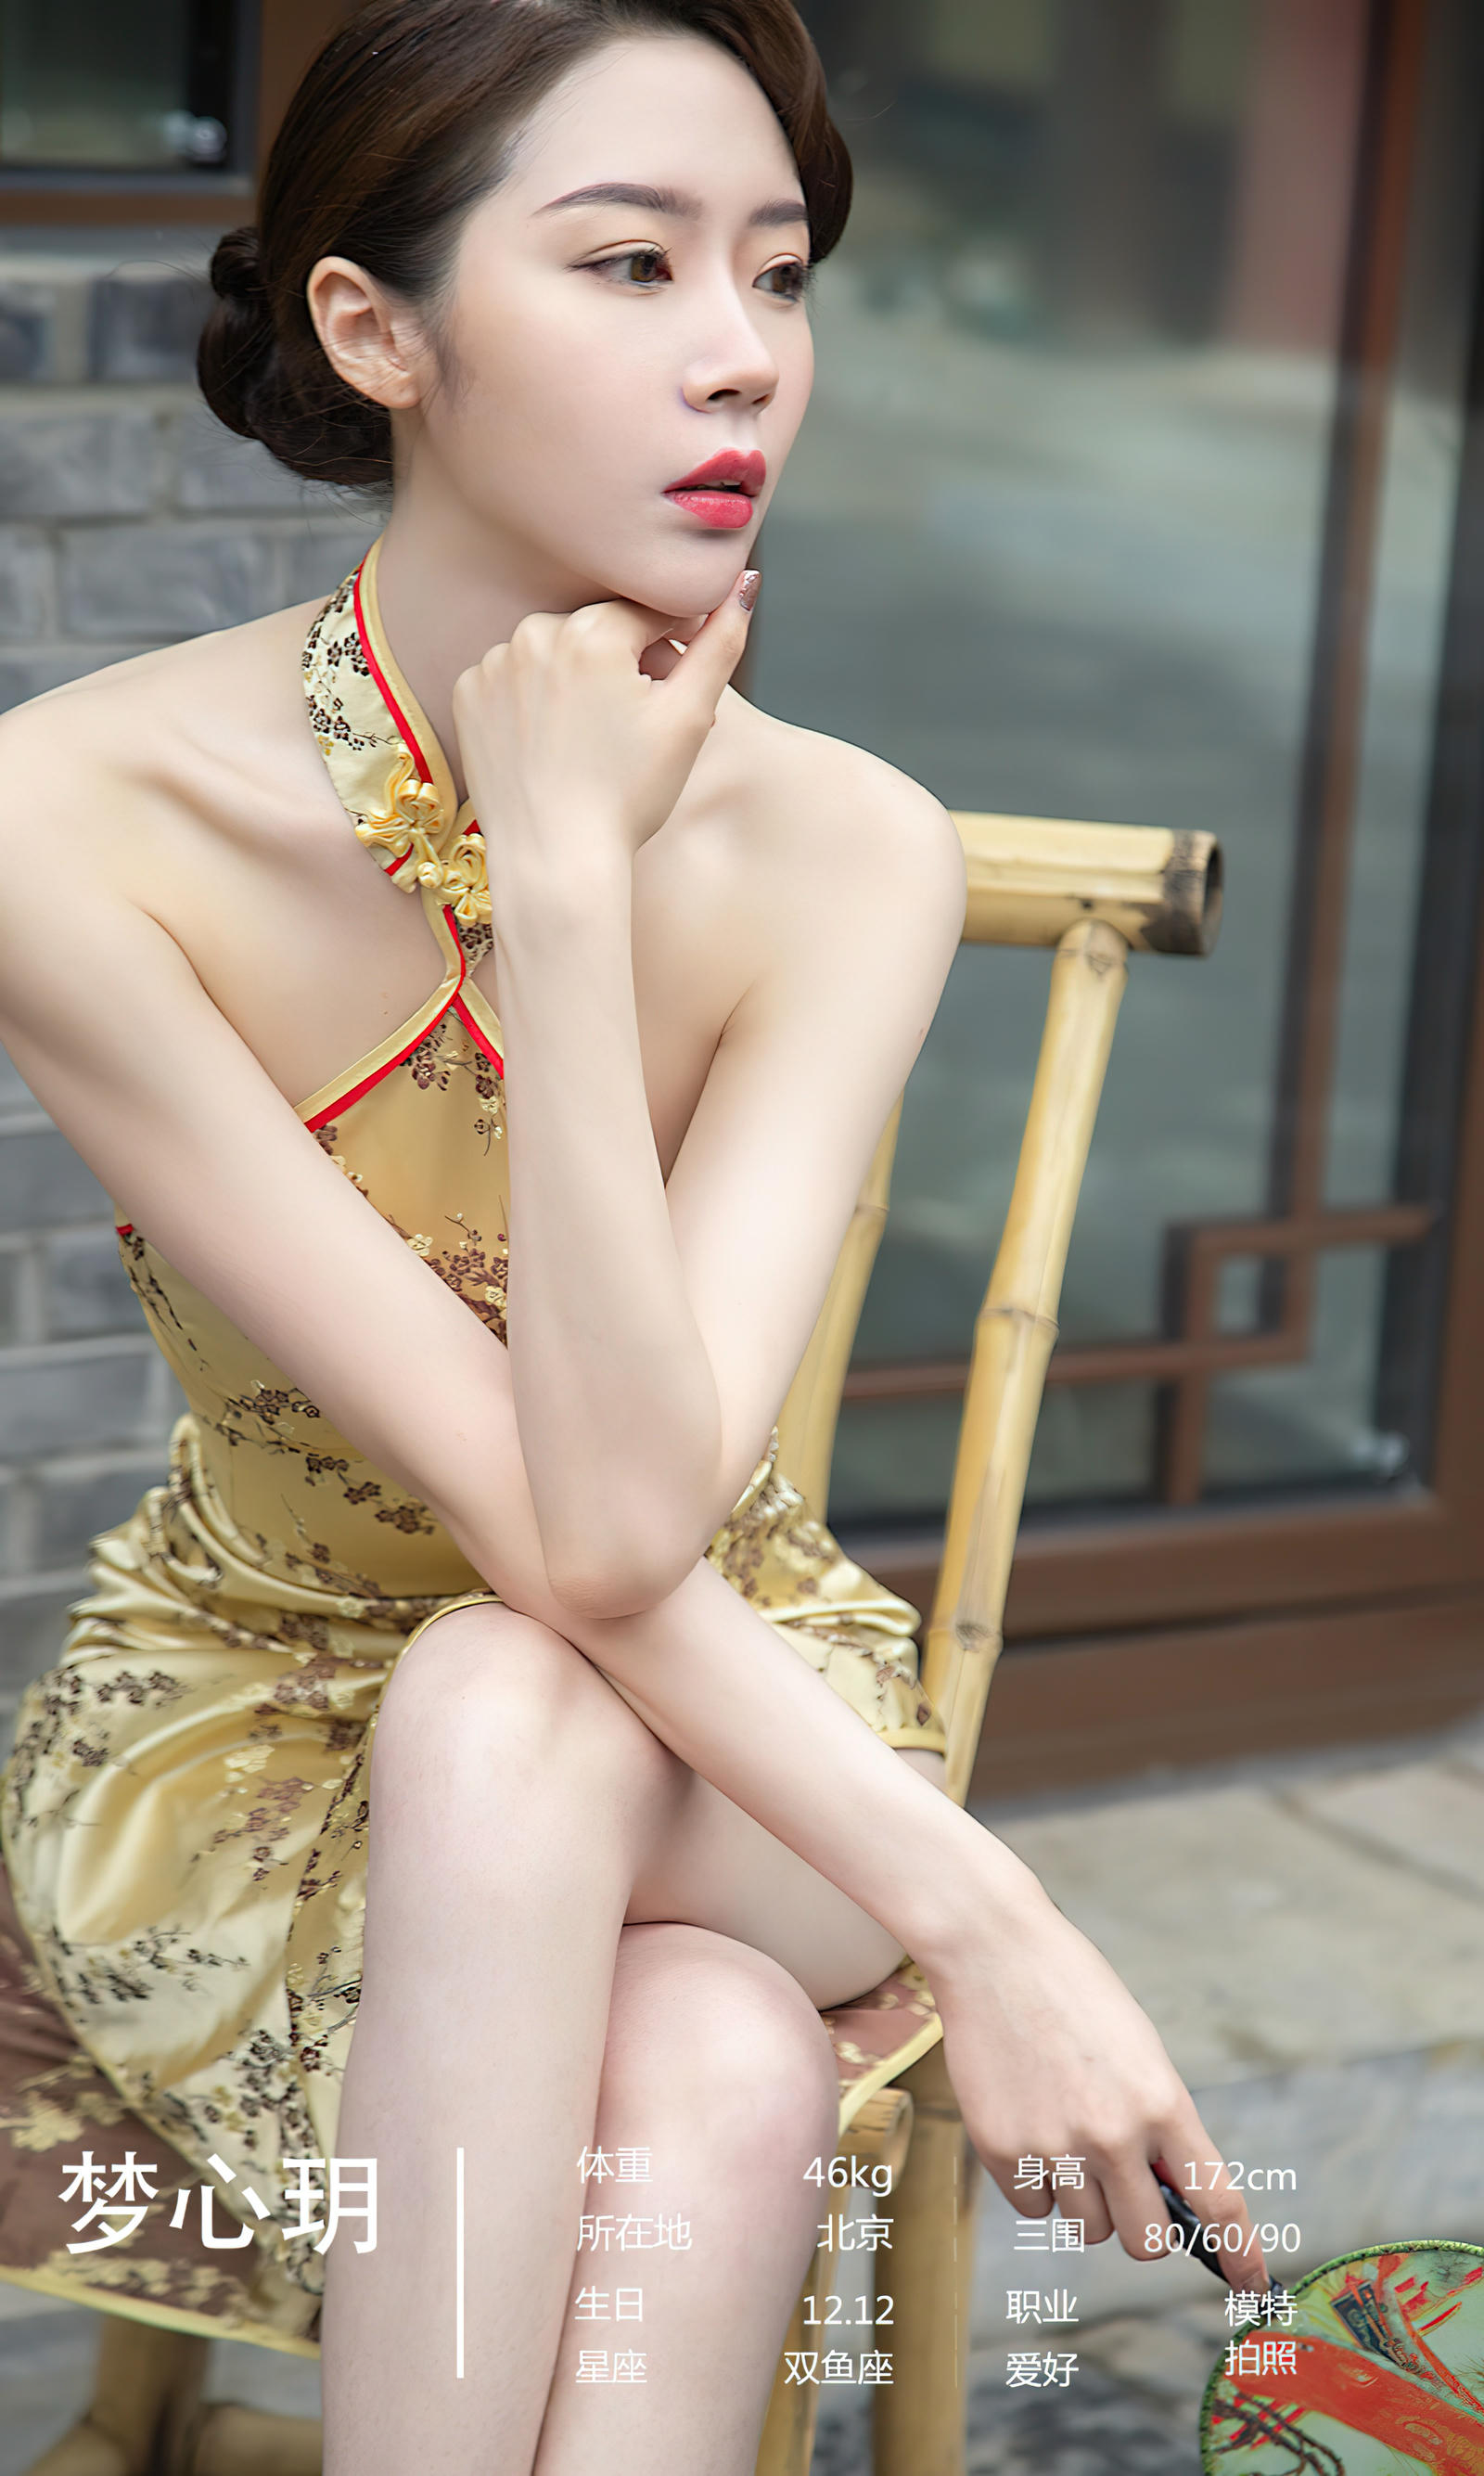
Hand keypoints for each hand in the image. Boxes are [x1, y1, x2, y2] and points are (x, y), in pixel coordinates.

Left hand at [450, 570, 759, 881]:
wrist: (555, 859)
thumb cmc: (627, 795)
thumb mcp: (689, 717)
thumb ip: (722, 642)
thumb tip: (745, 583)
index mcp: (592, 631)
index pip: (649, 613)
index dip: (674, 648)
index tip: (676, 689)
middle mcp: (534, 633)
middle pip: (600, 630)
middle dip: (627, 662)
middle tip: (640, 722)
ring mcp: (494, 663)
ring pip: (556, 651)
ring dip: (580, 676)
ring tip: (596, 736)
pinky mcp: (469, 693)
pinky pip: (514, 677)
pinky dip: (535, 698)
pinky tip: (553, 740)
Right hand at [929, 1865, 1271, 2294]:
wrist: (994, 1952)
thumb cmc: (1074, 1995)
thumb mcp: (1139, 2051)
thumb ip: (1159, 2123)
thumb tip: (1169, 2195)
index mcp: (1162, 2102)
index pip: (1216, 2201)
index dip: (1240, 2253)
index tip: (1250, 2282)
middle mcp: (1113, 2134)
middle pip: (1148, 2241)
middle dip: (1144, 2227)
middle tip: (1127, 2193)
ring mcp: (1055, 2146)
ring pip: (1088, 2230)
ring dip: (1085, 2202)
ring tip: (1065, 2136)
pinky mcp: (1001, 2150)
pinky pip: (1034, 2209)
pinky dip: (1036, 2185)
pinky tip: (1028, 2127)